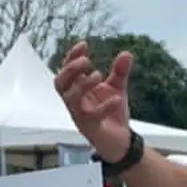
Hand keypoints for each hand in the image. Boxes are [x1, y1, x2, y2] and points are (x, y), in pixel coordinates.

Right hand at [53, 40, 134, 162]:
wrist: (121, 142)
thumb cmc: (112, 115)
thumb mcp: (117, 89)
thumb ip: (119, 72)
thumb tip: (126, 53)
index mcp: (78, 91)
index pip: (66, 71)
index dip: (71, 57)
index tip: (84, 44)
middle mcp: (75, 102)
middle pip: (60, 83)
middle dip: (69, 70)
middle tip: (86, 61)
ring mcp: (80, 115)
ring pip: (70, 99)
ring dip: (83, 85)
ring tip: (99, 75)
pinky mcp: (91, 128)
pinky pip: (92, 116)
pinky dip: (103, 107)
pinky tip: (117, 98)